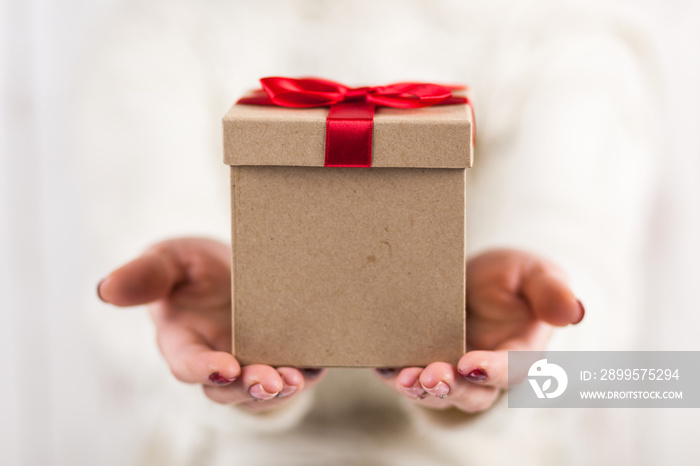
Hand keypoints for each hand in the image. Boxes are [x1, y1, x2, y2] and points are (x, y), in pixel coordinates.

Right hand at [97, 238, 325, 411]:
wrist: (232, 265)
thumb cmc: (193, 266)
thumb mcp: (169, 259)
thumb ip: (145, 275)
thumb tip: (105, 289)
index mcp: (181, 339)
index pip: (187, 363)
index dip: (204, 369)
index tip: (224, 367)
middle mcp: (215, 358)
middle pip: (228, 387)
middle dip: (248, 387)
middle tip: (270, 380)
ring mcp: (248, 361)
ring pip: (260, 389)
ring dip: (279, 389)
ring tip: (297, 379)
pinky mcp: (278, 357)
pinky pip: (291, 373)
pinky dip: (306, 373)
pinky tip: (319, 365)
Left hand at [374, 249, 583, 412]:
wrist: (479, 275)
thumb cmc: (514, 276)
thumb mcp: (536, 273)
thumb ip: (551, 291)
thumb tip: (574, 312)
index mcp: (521, 352)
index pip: (512, 369)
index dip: (492, 371)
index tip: (471, 364)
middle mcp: (486, 370)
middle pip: (473, 394)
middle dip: (451, 388)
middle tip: (430, 376)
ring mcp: (454, 369)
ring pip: (439, 394)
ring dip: (420, 389)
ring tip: (402, 377)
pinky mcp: (425, 361)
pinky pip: (410, 376)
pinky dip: (395, 375)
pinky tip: (382, 367)